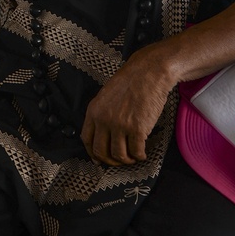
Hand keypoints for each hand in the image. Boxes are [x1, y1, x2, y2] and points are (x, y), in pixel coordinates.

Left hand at [80, 49, 173, 165]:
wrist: (147, 74)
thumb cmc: (129, 83)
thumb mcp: (106, 97)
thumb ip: (101, 114)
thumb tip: (102, 135)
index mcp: (94, 111)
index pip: (87, 139)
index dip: (93, 153)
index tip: (99, 159)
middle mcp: (104, 120)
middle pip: (101, 152)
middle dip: (110, 161)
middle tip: (120, 160)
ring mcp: (120, 125)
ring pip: (119, 155)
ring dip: (127, 160)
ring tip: (133, 156)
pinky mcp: (137, 129)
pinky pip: (136, 152)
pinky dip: (140, 156)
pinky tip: (142, 152)